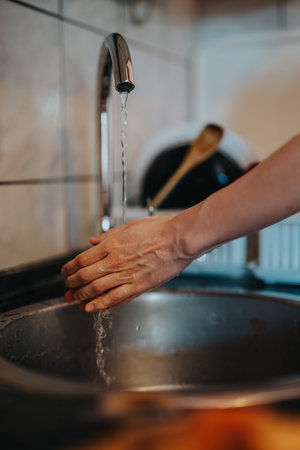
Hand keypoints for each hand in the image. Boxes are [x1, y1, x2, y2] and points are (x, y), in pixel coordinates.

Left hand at [61, 215, 191, 311]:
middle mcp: (115, 261)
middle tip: (67, 288)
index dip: (70, 267)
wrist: (179, 240)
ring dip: (82, 296)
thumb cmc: (159, 230)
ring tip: (74, 300)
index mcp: (112, 245)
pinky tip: (92, 308)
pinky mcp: (138, 287)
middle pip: (85, 276)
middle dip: (72, 284)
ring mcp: (126, 275)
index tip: (66, 272)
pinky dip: (101, 305)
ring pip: (96, 289)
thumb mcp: (130, 226)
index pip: (82, 259)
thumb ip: (110, 235)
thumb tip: (93, 240)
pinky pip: (115, 299)